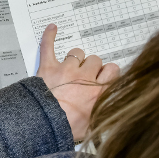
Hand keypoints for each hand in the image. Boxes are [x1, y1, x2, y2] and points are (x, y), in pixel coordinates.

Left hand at [37, 24, 119, 140]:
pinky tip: (52, 28)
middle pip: (95, 60)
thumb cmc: (67, 129)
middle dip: (91, 66)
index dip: (107, 73)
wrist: (45, 126)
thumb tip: (112, 110)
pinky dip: (49, 36)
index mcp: (98, 92)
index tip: (103, 78)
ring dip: (75, 58)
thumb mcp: (94, 127)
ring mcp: (67, 70)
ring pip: (77, 52)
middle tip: (84, 77)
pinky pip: (49, 46)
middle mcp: (85, 77)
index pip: (112, 70)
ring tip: (70, 68)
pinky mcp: (48, 67)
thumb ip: (105, 113)